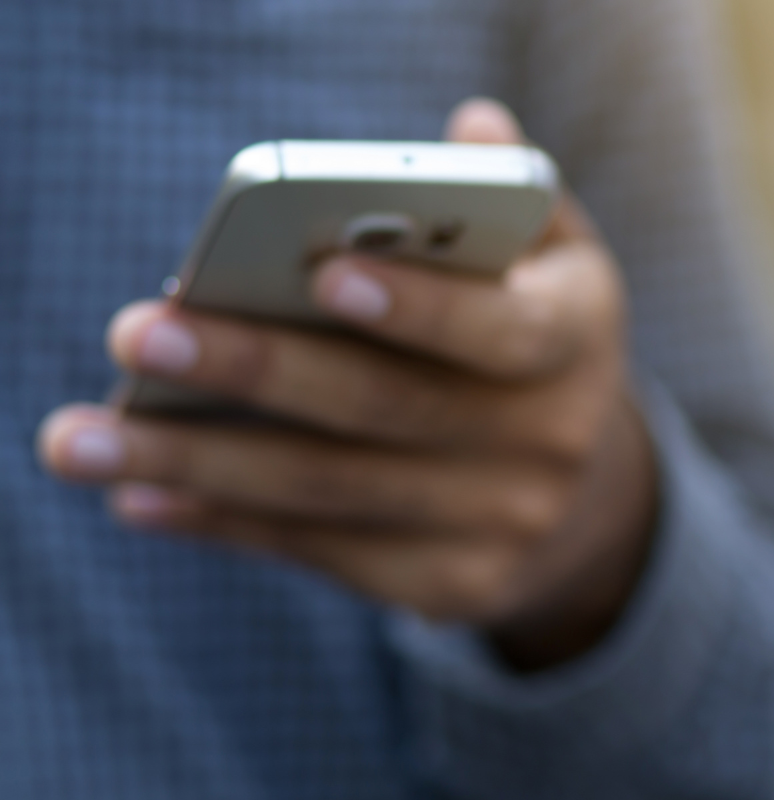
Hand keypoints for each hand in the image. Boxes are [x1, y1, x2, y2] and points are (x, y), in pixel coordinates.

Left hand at [38, 99, 648, 670]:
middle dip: (259, 370)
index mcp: (578, 337)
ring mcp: (507, 524)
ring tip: (82, 439)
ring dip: (202, 464)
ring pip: (335, 490)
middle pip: (389, 408)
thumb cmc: (526, 336)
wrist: (587, 498)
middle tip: (140, 334)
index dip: (421, 307)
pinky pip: (324, 553)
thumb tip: (473, 134)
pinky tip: (142, 496)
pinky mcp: (455, 586)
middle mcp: (555, 440)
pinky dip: (226, 524)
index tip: (324, 272)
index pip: (506, 329)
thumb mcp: (546, 260)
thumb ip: (506, 197)